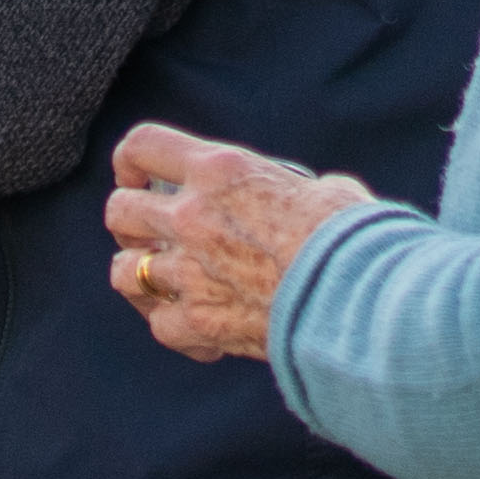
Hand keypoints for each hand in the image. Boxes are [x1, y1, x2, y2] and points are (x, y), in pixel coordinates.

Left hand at [103, 122, 374, 364]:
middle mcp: (192, 217)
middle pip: (119, 211)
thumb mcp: (325, 190)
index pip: (143, 147)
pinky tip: (203, 332)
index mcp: (220, 171)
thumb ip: (294, 190)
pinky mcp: (197, 323)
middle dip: (128, 223)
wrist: (360, 296)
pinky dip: (176, 328)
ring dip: (140, 275)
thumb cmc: (354, 238)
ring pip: (124, 272)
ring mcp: (188, 273)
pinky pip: (159, 325)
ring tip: (163, 283)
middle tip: (150, 234)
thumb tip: (311, 197)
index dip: (130, 161)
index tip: (137, 175)